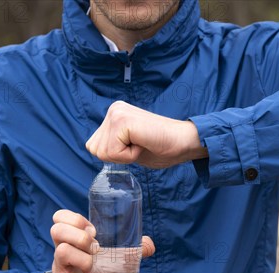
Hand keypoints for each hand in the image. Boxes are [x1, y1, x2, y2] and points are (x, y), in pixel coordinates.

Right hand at [47, 209, 155, 272]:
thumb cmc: (93, 272)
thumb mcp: (108, 257)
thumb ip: (128, 249)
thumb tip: (150, 245)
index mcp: (71, 238)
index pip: (60, 217)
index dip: (75, 219)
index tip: (94, 231)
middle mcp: (61, 249)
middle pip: (57, 230)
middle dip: (81, 236)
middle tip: (96, 248)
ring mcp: (60, 268)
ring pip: (62, 252)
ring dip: (84, 258)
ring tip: (94, 267)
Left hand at [86, 101, 207, 168]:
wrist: (185, 142)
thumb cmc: (162, 147)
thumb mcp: (129, 146)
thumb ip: (113, 144)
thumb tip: (95, 149)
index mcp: (114, 114)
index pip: (94, 146)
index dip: (115, 155)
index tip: (136, 146)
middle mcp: (113, 109)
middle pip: (94, 149)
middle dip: (117, 156)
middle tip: (140, 145)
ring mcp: (117, 113)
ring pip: (102, 152)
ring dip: (124, 156)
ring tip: (142, 144)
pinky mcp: (123, 121)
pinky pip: (113, 152)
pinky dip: (129, 156)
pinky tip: (143, 144)